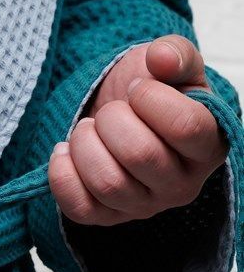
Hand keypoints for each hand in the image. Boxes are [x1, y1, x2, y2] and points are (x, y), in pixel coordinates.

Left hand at [48, 34, 228, 225]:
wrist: (122, 116)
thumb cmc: (152, 91)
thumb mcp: (171, 64)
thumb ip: (175, 53)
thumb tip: (161, 58)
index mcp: (209, 145)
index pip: (186, 126)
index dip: (151, 98)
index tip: (137, 88)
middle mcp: (182, 185)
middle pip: (141, 155)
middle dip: (112, 119)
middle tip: (110, 109)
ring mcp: (144, 207)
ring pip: (108, 183)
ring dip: (85, 144)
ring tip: (87, 128)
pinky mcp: (107, 218)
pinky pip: (79, 208)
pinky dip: (62, 174)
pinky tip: (65, 150)